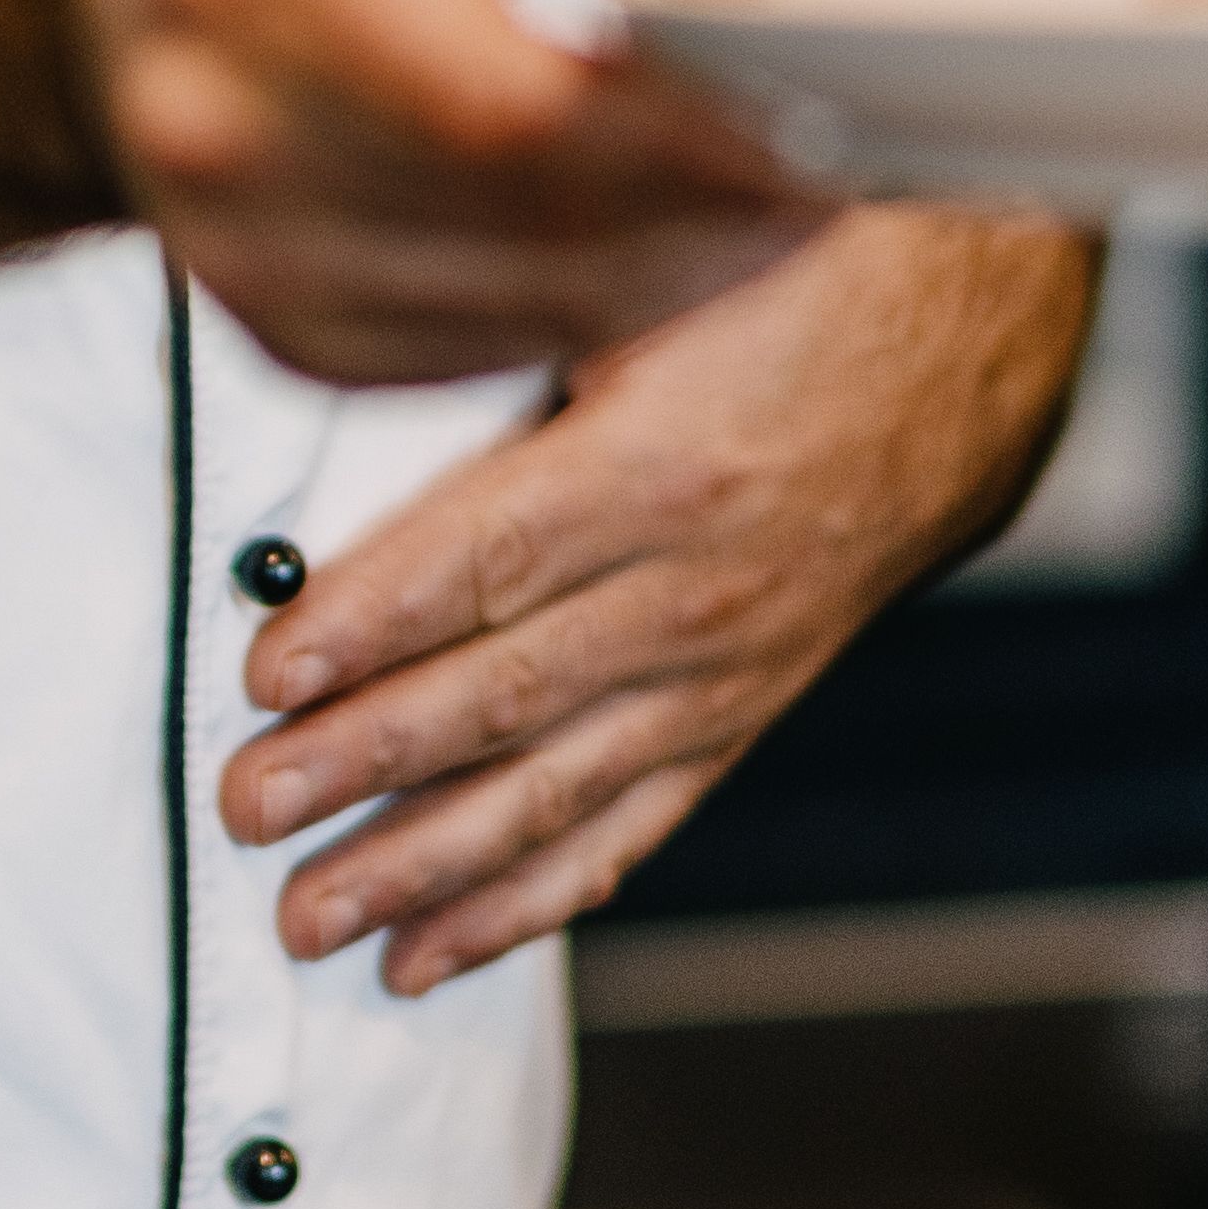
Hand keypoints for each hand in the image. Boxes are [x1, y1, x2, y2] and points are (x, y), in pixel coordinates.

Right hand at [79, 0, 825, 390]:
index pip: (502, 104)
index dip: (680, 134)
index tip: (829, 119)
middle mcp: (222, 131)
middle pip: (528, 224)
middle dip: (715, 207)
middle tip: (858, 160)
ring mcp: (239, 254)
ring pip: (525, 311)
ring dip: (681, 267)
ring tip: (790, 191)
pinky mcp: (285, 331)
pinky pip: (490, 352)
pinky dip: (604, 300)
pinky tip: (675, 232)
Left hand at [223, 203, 1097, 989]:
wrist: (960, 347)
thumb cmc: (787, 274)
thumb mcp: (657, 258)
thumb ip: (526, 300)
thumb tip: (371, 292)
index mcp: (659, 463)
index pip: (490, 557)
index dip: (373, 619)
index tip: (266, 672)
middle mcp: (691, 589)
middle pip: (504, 692)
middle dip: (364, 763)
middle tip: (247, 811)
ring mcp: (718, 672)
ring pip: (554, 789)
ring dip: (425, 864)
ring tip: (310, 919)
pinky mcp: (734, 718)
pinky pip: (623, 829)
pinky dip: (527, 899)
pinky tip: (432, 951)